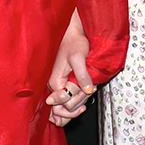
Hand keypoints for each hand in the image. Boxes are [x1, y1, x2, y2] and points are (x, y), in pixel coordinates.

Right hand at [46, 9, 94, 126]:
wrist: (72, 35)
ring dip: (79, 103)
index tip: (86, 90)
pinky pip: (66, 102)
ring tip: (89, 91)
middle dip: (78, 104)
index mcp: (55, 81)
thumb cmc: (74, 43)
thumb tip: (87, 90)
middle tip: (89, 91)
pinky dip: (75, 105)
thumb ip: (82, 75)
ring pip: (66, 107)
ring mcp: (58, 87)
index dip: (76, 101)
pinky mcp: (63, 85)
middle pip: (63, 109)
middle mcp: (54, 86)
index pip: (63, 103)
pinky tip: (82, 103)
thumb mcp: (79, 58)